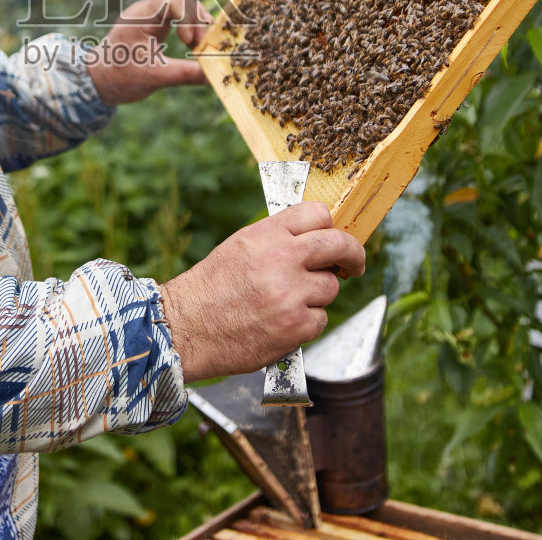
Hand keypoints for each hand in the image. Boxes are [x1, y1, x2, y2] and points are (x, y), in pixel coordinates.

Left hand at [85, 0, 211, 104]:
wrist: (99, 81)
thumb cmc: (119, 77)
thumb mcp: (153, 78)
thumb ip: (184, 74)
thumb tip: (212, 76)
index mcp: (139, 17)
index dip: (187, 15)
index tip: (188, 41)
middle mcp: (146, 11)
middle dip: (196, 18)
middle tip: (200, 45)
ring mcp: (152, 17)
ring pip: (183, 5)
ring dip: (196, 23)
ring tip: (198, 46)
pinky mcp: (157, 25)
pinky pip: (180, 16)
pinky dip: (191, 28)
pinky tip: (194, 45)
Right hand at [158, 202, 364, 382]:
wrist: (187, 327)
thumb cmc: (210, 289)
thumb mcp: (241, 247)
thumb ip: (277, 239)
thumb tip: (316, 240)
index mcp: (266, 235)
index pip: (317, 214)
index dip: (330, 226)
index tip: (336, 238)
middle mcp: (282, 259)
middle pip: (338, 245)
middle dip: (353, 254)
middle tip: (354, 264)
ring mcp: (291, 294)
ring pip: (330, 288)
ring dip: (316, 295)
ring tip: (287, 302)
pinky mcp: (296, 326)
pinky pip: (320, 319)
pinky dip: (306, 323)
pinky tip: (281, 323)